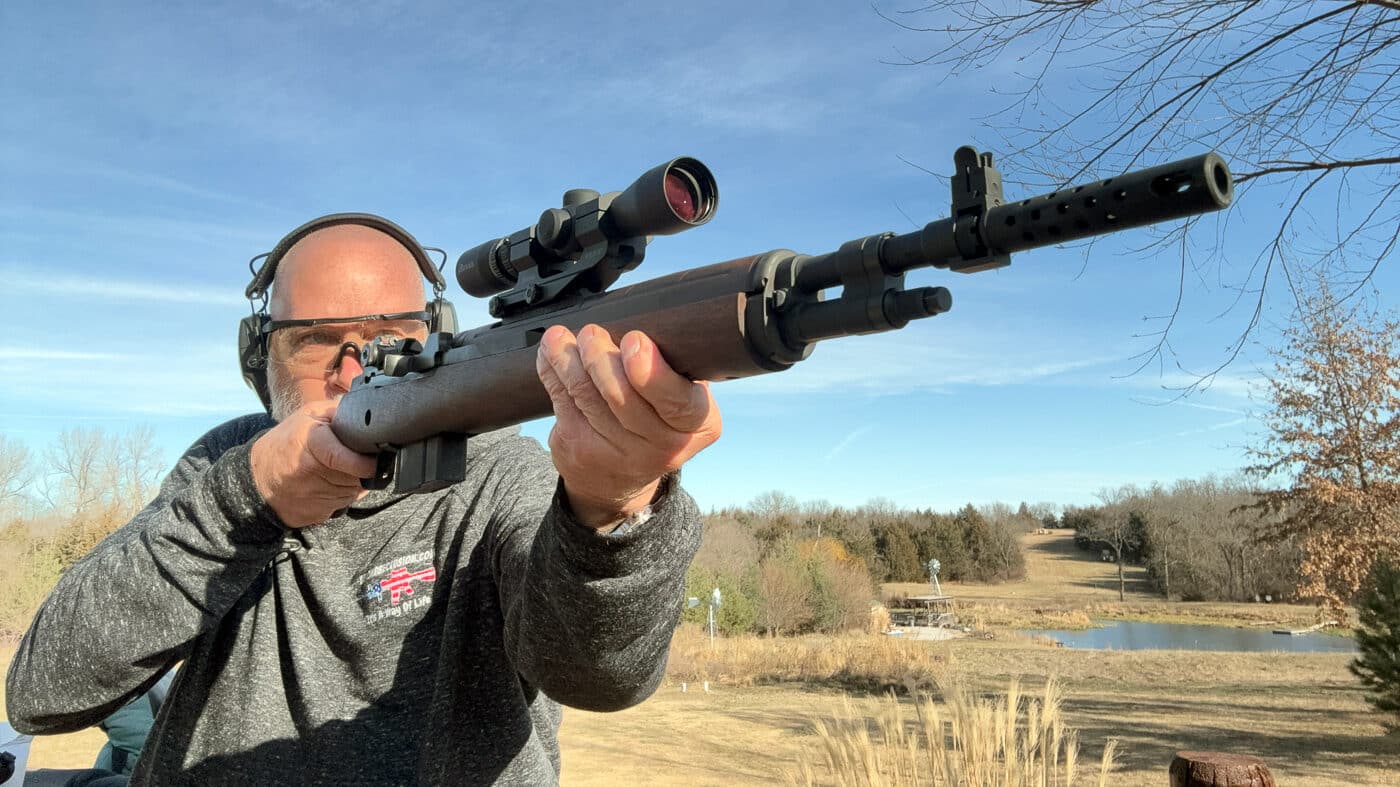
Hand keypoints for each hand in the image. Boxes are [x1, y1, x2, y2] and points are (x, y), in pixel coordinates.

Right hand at [249, 398, 376, 527]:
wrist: (257, 479)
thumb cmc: (286, 443)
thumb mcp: (308, 415)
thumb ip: (338, 411)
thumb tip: (368, 413)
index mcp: (308, 441)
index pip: (340, 457)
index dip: (363, 462)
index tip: (375, 462)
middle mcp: (308, 471)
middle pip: (354, 476)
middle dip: (361, 468)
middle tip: (353, 458)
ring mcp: (311, 495)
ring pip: (352, 491)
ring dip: (353, 482)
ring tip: (338, 469)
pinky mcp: (314, 513)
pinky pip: (343, 504)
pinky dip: (343, 494)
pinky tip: (329, 484)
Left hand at [535, 324, 721, 527]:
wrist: (620, 478)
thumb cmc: (657, 418)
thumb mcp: (683, 398)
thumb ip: (673, 366)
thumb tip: (640, 322)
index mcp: (698, 424)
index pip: (679, 401)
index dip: (652, 373)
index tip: (633, 342)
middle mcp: (662, 446)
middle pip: (622, 397)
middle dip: (601, 358)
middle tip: (592, 333)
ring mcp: (617, 453)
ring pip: (586, 395)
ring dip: (569, 359)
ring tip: (561, 337)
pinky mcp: (579, 449)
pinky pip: (562, 401)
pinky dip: (551, 370)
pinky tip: (549, 352)